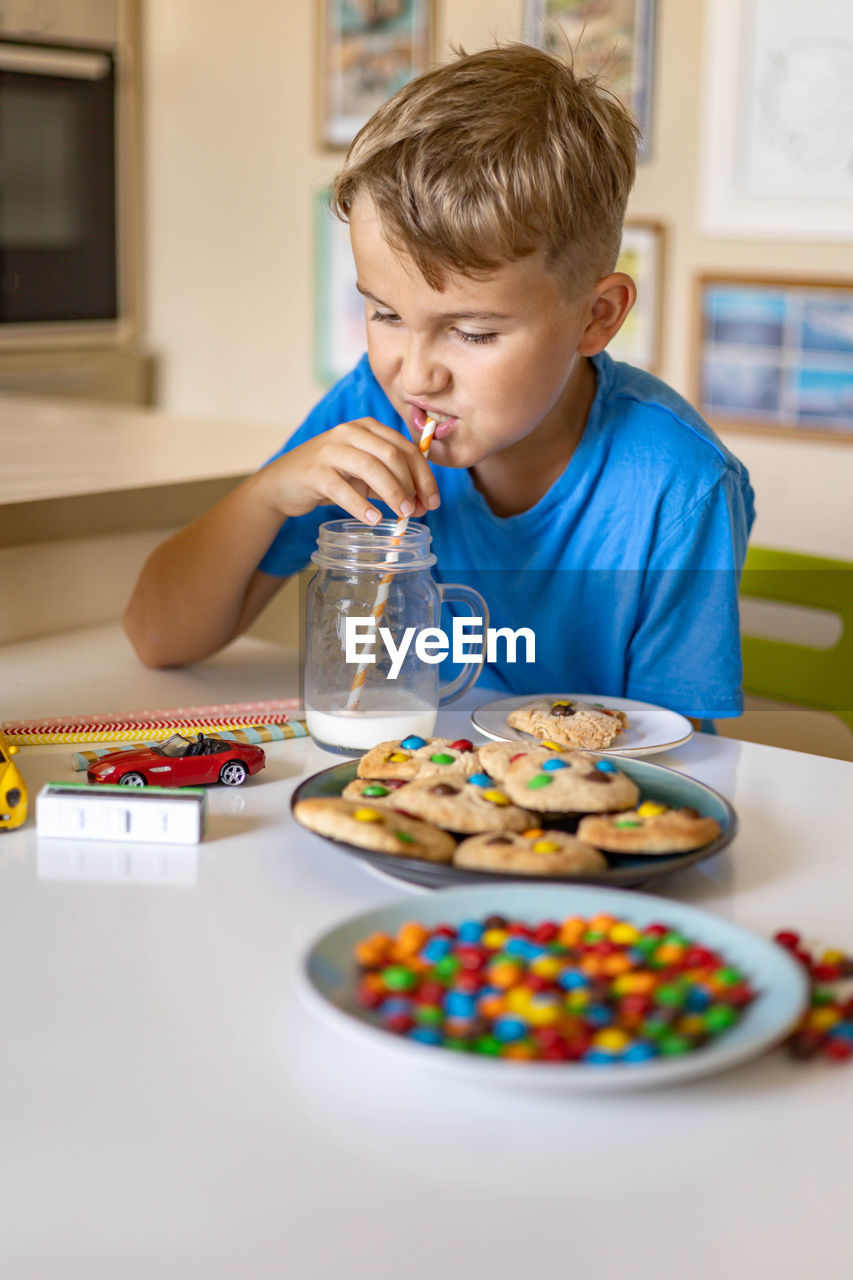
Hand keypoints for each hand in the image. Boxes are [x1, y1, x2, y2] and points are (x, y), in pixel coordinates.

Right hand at [259, 418, 440, 522]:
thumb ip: (391, 485)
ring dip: (392, 492)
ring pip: (370, 467)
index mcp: (367, 428)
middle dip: (411, 484)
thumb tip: (421, 505)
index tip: (433, 501)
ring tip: (403, 515)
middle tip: (418, 510)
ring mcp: (330, 449)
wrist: (284, 483)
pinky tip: (373, 519)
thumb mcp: (364, 476)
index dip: (424, 475)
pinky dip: (360, 505)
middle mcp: (350, 432)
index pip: (405, 447)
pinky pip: (342, 488)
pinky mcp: (314, 471)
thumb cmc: (330, 477)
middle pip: (391, 455)